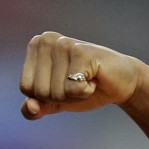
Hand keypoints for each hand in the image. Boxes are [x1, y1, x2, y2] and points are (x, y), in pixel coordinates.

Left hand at [18, 32, 144, 119]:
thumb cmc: (84, 88)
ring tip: (87, 79)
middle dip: (61, 97)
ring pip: (56, 92)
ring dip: (75, 95)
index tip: (65, 84)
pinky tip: (95, 78)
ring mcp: (64, 44)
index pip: (26, 88)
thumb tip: (30, 107)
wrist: (122, 82)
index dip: (46, 96)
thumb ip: (35, 108)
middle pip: (39, 91)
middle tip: (78, 82)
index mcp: (35, 46)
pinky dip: (85, 92)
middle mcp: (47, 40)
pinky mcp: (82, 52)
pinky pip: (72, 90)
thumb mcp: (54, 102)